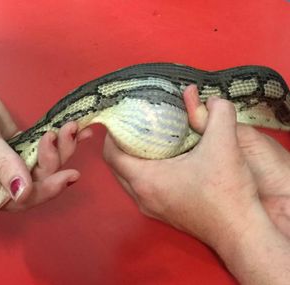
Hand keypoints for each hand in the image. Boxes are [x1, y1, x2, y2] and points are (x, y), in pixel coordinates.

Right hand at [0, 63, 90, 208]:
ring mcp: (11, 159)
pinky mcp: (19, 143)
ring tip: (73, 127)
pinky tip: (77, 130)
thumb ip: (1, 164)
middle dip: (57, 162)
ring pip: (43, 163)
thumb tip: (23, 192)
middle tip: (68, 136)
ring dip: (63, 148)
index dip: (45, 191)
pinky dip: (60, 138)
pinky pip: (42, 145)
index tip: (67, 176)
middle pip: (37, 181)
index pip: (18, 199)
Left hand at [103, 85, 289, 283]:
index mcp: (146, 180)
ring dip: (133, 159)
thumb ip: (219, 113)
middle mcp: (143, 196)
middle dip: (121, 145)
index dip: (113, 134)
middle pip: (117, 167)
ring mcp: (152, 208)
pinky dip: (145, 172)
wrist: (241, 232)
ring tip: (148, 140)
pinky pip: (143, 188)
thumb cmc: (228, 193)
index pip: (111, 154)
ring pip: (129, 179)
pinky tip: (165, 160)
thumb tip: (214, 99)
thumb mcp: (225, 144)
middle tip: (135, 126)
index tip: (124, 119)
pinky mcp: (163, 213)